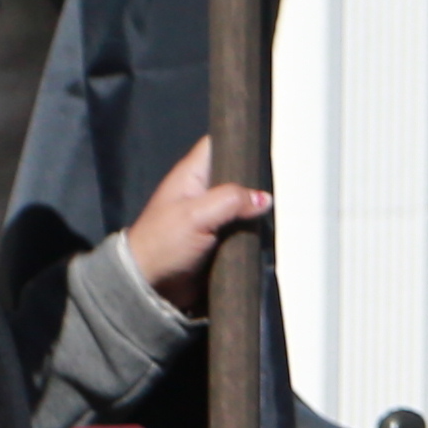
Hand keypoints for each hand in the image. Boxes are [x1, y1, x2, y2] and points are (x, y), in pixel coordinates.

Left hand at [122, 132, 270, 300]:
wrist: (150, 287)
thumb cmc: (162, 244)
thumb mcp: (196, 215)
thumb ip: (232, 200)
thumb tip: (264, 199)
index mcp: (191, 175)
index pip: (216, 144)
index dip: (236, 140)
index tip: (261, 144)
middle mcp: (202, 192)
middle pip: (235, 175)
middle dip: (253, 181)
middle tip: (277, 185)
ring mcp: (210, 216)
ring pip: (242, 204)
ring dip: (254, 211)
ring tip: (272, 213)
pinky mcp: (218, 240)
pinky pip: (241, 229)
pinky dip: (251, 232)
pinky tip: (263, 233)